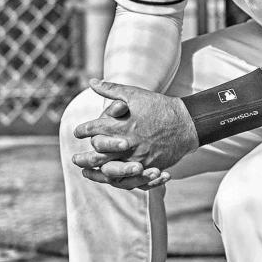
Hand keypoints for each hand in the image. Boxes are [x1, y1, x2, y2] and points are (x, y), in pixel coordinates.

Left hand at [71, 78, 197, 183]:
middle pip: (98, 154)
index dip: (83, 131)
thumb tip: (91, 81)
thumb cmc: (160, 107)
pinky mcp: (149, 167)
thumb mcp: (135, 94)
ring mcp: (139, 157)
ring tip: (86, 172)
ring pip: (111, 169)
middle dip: (84, 157)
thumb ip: (111, 89)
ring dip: (96, 172)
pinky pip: (130, 178)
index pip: (94, 129)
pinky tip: (109, 179)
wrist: (187, 123)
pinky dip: (116, 180)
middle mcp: (128, 142)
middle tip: (74, 159)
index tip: (78, 132)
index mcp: (122, 124)